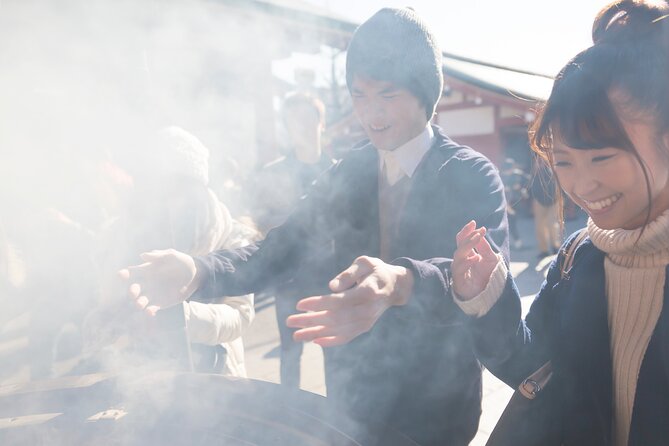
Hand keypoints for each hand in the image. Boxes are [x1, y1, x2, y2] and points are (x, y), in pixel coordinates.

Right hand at [118, 249, 199, 314]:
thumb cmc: (181, 262)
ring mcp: (152, 294)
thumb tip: (142, 256)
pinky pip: (151, 309)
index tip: (121, 275)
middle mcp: (146, 283)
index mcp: (146, 270)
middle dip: (131, 291)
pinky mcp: (160, 303)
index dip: (124, 274)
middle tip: (133, 292)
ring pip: (140, 301)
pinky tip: (150, 312)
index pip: (132, 273)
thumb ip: (158, 255)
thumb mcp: (171, 255)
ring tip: (140, 304)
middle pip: (134, 288)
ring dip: (138, 303)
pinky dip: (149, 311)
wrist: (195, 275)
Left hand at [286, 256, 413, 346]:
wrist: (395, 286)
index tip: (299, 305)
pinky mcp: (365, 327)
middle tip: (289, 321)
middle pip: (335, 318)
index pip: (339, 301)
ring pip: (338, 331)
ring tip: (296, 335)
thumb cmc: (376, 271)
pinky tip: (315, 341)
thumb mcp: (365, 263)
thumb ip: (349, 274)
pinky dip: (330, 341)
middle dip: (310, 321)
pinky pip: (346, 337)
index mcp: (368, 292)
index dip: (318, 304)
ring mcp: (367, 321)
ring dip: (315, 333)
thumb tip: (332, 286)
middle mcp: (367, 310)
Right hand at [452, 220, 498, 299]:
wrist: (491, 295)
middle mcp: (461, 262)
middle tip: (478, 231)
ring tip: (477, 239)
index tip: (474, 223)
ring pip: (457, 256)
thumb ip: (484, 247)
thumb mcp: (491, 259)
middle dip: (468, 237)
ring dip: (467, 247)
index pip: (462, 240)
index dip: (466, 231)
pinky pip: (459, 271)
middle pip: (460, 247)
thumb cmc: (489, 276)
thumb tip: (480, 231)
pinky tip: (475, 258)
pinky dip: (466, 263)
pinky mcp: (459, 282)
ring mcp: (459, 272)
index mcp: (468, 255)